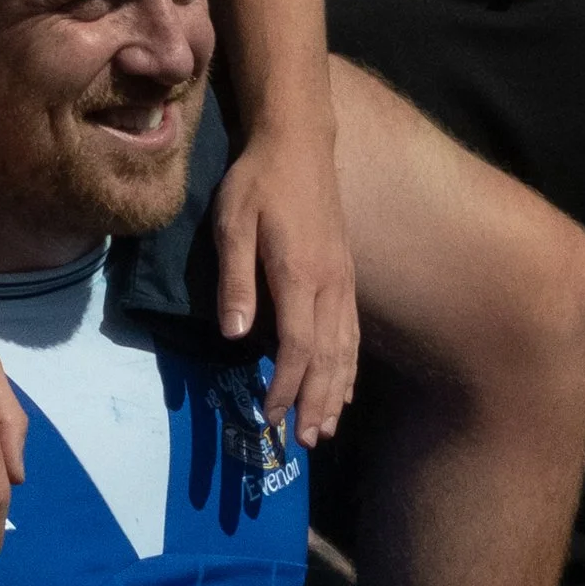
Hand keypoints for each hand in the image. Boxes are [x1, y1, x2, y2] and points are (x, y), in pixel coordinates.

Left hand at [212, 121, 358, 442]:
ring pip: (346, 350)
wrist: (299, 143)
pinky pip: (352, 333)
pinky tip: (345, 389)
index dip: (285, 386)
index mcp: (300, 275)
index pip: (297, 346)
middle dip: (315, 403)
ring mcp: (343, 282)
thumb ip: (235, 280)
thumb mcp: (232, 223)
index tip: (269, 417)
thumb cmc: (258, 182)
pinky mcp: (346, 276)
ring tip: (324, 429)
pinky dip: (349, 368)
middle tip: (303, 442)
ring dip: (335, 393)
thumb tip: (234, 335)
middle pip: (328, 358)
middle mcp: (330, 285)